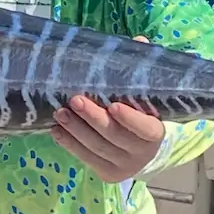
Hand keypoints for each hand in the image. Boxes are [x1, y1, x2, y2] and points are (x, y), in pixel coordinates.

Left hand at [49, 39, 163, 182]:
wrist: (141, 148)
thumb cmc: (140, 113)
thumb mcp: (144, 92)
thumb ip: (141, 70)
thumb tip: (138, 40)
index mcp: (155, 132)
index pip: (146, 128)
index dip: (130, 119)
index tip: (114, 105)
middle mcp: (142, 153)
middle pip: (114, 136)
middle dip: (93, 118)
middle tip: (75, 100)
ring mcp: (124, 165)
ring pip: (97, 148)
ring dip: (76, 130)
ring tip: (60, 112)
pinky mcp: (107, 173)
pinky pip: (85, 158)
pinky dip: (69, 144)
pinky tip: (57, 131)